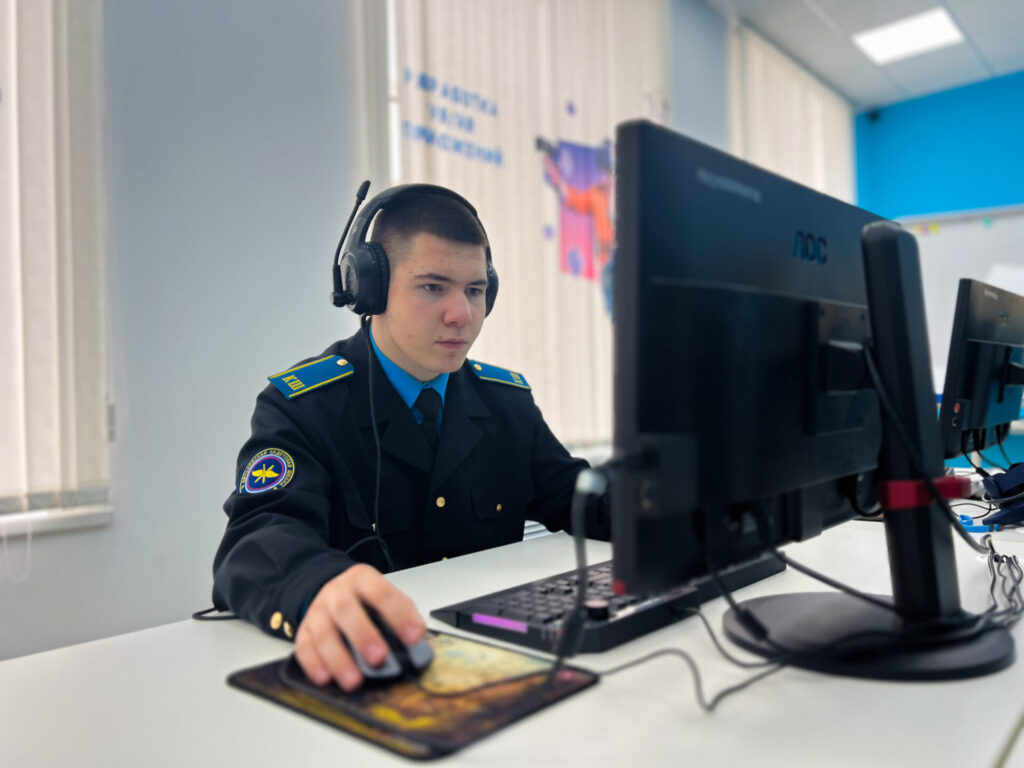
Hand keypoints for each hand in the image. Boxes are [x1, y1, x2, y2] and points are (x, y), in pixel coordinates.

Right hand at [294, 563, 425, 690]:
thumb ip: (402, 616)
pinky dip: (314, 665)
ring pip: (323, 633)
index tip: (413, 638)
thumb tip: (417, 644)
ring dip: (338, 659)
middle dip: (363, 635)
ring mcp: (318, 611)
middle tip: (379, 658)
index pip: (382, 593)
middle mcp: (337, 592)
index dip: (399, 616)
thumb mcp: (386, 598)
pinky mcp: (304, 631)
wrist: (334, 592)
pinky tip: (325, 678)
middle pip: (346, 610)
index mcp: (363, 579)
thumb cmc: (365, 600)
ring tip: (354, 681)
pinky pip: (304, 648)